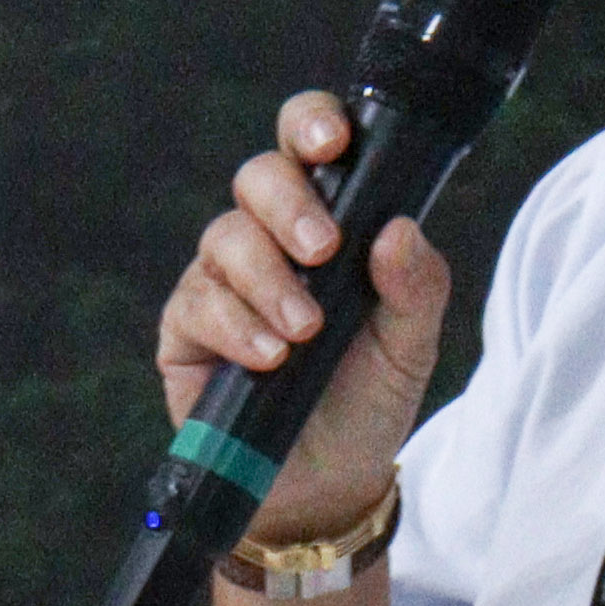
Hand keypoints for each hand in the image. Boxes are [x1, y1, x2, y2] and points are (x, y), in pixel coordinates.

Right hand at [154, 89, 453, 546]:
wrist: (328, 482)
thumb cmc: (368, 399)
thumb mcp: (411, 347)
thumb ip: (417, 288)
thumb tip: (400, 230)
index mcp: (328, 220)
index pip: (309, 147)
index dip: (312, 123)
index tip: (333, 139)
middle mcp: (269, 238)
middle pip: (258, 176)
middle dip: (291, 206)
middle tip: (324, 250)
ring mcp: (222, 279)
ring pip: (225, 236)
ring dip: (269, 278)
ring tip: (302, 331)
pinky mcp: (187, 329)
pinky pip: (197, 302)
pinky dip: (236, 325)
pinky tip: (267, 357)